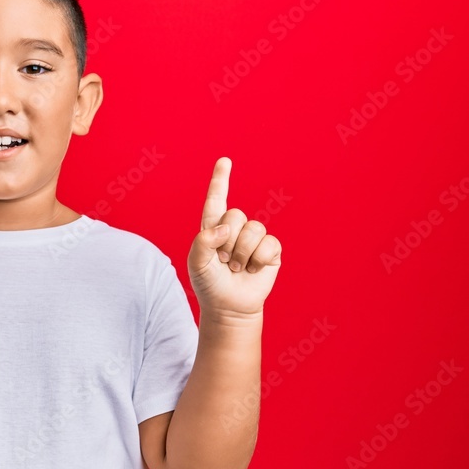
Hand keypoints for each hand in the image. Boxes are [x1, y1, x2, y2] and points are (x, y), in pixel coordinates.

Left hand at [188, 157, 281, 319]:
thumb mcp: (196, 264)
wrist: (229, 307)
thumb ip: (203, 242)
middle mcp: (235, 228)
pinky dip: (259, 260)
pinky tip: (253, 270)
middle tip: (224, 261)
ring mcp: (254, 238)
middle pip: (236, 215)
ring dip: (243, 253)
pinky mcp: (271, 250)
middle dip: (228, 242)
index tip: (225, 161)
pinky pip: (269, 244)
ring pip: (254, 229)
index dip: (221, 180)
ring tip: (236, 267)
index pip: (216, 199)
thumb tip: (226, 227)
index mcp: (213, 227)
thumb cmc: (209, 284)